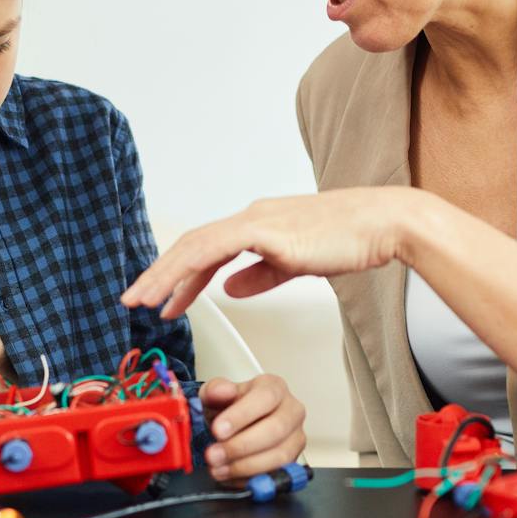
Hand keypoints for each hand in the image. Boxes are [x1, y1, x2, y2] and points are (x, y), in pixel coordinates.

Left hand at [120, 188, 428, 318]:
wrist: (382, 224)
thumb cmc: (350, 241)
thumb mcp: (296, 263)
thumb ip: (261, 274)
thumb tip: (228, 288)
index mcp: (258, 224)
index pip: (206, 249)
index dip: (180, 275)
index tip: (164, 300)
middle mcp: (251, 217)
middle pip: (191, 244)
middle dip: (159, 274)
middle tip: (134, 299)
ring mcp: (257, 220)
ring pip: (195, 245)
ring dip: (165, 273)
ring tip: (143, 299)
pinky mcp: (267, 229)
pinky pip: (216, 248)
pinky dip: (191, 268)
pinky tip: (179, 290)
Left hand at [200, 374, 306, 483]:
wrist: (236, 427)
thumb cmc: (231, 408)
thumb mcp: (216, 394)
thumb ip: (215, 390)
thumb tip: (222, 391)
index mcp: (275, 388)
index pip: (265, 398)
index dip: (241, 416)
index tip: (218, 430)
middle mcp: (292, 411)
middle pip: (276, 429)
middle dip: (241, 446)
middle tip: (214, 454)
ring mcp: (296, 438)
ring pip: (280, 455)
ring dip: (245, 466)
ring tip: (219, 468)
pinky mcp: (294, 462)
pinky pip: (278, 474)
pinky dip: (252, 480)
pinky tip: (231, 477)